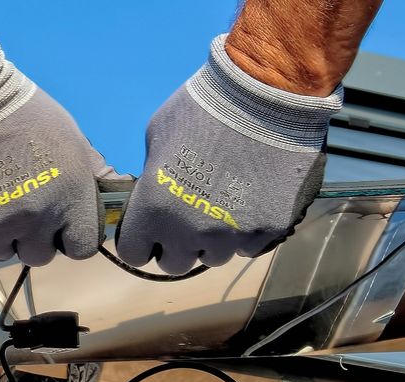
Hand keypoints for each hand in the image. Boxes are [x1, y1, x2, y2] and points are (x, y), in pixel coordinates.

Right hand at [0, 10, 122, 264]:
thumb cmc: (24, 113)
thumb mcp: (71, 137)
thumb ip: (93, 173)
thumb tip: (116, 191)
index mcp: (70, 198)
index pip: (82, 247)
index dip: (71, 237)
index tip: (60, 226)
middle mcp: (36, 219)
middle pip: (40, 256)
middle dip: (33, 238)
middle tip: (20, 210)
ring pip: (3, 254)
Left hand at [115, 35, 340, 273]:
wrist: (265, 94)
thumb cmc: (202, 106)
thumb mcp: (158, 137)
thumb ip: (153, 176)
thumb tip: (157, 193)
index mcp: (155, 210)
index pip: (135, 253)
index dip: (142, 240)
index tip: (151, 228)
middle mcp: (191, 232)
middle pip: (175, 264)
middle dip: (176, 244)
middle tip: (188, 217)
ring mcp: (233, 235)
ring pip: (215, 257)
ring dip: (213, 239)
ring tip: (224, 205)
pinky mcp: (269, 231)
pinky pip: (250, 246)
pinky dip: (247, 231)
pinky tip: (251, 201)